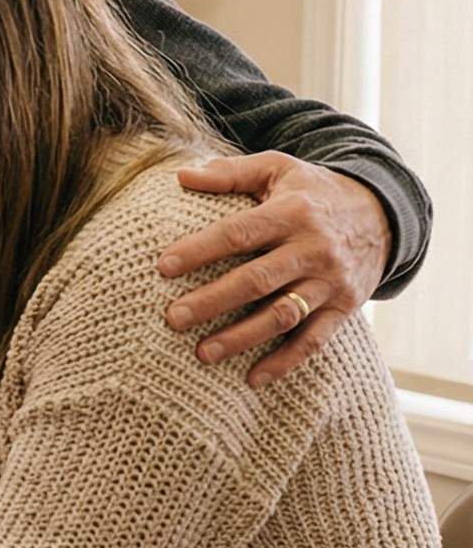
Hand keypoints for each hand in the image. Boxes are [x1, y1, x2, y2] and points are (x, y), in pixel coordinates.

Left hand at [157, 154, 393, 387]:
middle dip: (213, 301)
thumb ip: (231, 173)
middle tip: (173, 318)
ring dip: (242, 337)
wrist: (384, 212)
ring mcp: (330, 282)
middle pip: (257, 280)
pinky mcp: (345, 307)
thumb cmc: (314, 191)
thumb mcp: (278, 169)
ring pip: (283, 315)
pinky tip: (253, 378)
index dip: (200, 250)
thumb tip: (181, 174)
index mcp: (291, 213)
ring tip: (202, 354)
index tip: (163, 267)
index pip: (239, 233)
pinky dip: (286, 362)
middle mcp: (313, 249)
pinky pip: (315, 340)